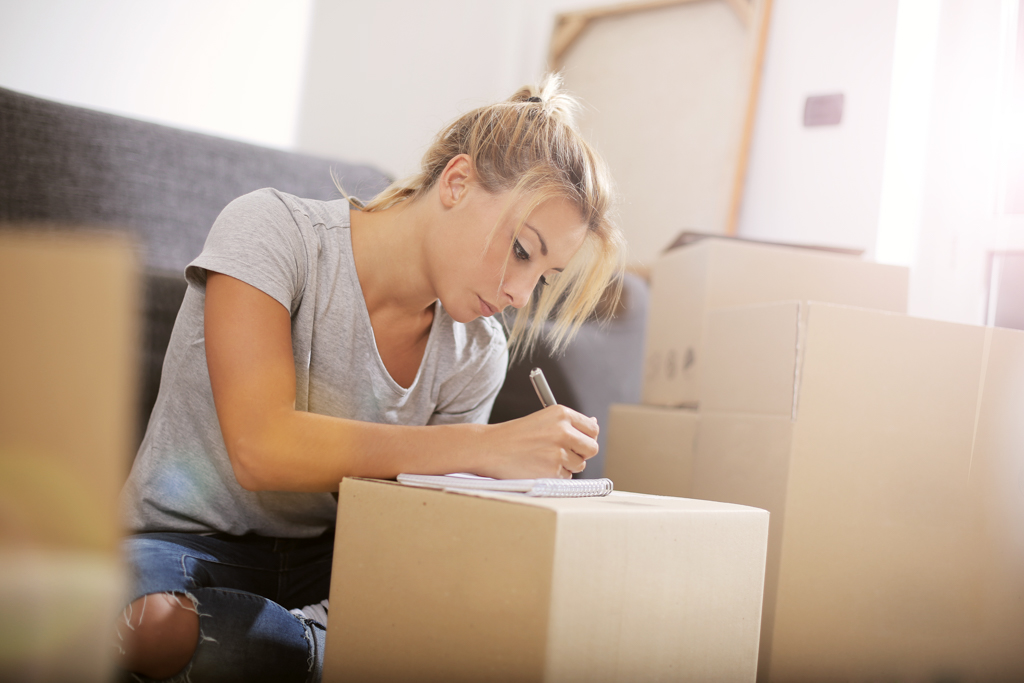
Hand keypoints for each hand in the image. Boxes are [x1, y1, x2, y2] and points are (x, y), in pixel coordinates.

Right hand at [480, 406, 599, 478]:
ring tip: (545, 459)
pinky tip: (539, 467)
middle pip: (592, 448)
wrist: (490, 448)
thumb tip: (594, 424)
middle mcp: (563, 430)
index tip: (579, 442)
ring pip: (579, 465)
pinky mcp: (553, 470)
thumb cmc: (515, 435)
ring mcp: (559, 451)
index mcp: (562, 413)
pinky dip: (555, 475)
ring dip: (567, 466)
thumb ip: (569, 424)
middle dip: (582, 454)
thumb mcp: (543, 419)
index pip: (592, 429)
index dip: (586, 438)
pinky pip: (566, 477)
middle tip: (564, 454)